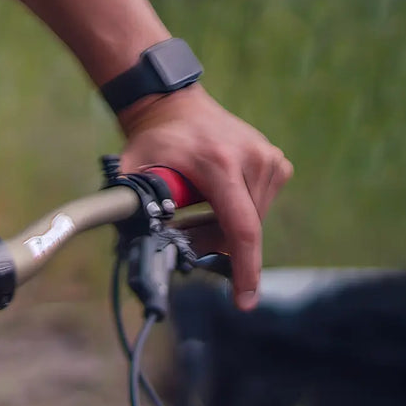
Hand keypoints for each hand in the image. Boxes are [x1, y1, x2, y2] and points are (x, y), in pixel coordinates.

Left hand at [117, 87, 292, 310]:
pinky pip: (259, 206)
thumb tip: (128, 240)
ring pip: (251, 221)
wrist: (175, 105)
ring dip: (223, 229)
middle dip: (214, 244)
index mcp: (220, 164)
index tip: (245, 301)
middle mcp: (253, 160)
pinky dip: (235, 213)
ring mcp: (270, 160)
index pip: (241, 227)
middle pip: (241, 230)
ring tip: (191, 215)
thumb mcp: (134, 170)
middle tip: (183, 238)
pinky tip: (211, 201)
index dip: (245, 268)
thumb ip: (131, 204)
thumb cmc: (153, 139)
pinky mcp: (277, 163)